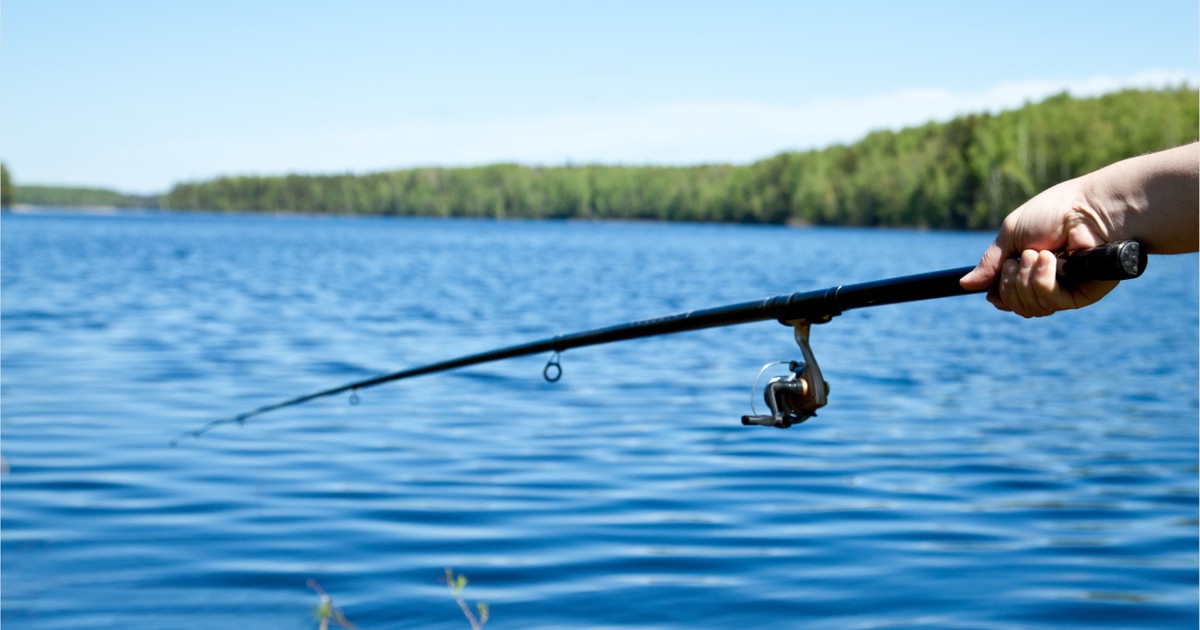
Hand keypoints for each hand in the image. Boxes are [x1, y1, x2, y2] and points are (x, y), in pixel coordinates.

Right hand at [959, 179, 1118, 316]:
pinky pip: (1049, 301)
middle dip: (1010, 281)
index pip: (1007, 299)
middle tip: (1023, 257)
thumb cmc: (1053, 212)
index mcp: (1029, 270)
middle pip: (1014, 305)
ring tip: (1040, 254)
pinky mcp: (1081, 296)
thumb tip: (965, 284)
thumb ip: (990, 262)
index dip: (999, 294)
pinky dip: (1043, 279)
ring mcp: (1064, 291)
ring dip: (1026, 278)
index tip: (996, 281)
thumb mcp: (1011, 234)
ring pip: (1030, 307)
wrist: (1088, 208)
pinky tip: (1052, 260)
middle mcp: (1046, 284)